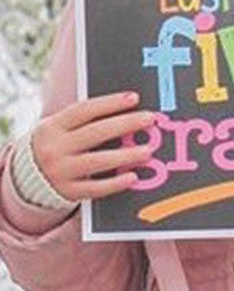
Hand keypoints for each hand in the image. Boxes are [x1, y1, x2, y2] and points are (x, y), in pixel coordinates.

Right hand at [32, 91, 153, 200]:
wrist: (26, 178)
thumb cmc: (55, 145)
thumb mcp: (59, 128)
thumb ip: (85, 120)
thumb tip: (124, 111)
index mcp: (53, 126)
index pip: (85, 110)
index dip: (111, 103)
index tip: (134, 98)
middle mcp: (55, 148)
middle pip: (96, 132)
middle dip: (126, 124)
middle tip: (149, 119)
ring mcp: (60, 171)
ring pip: (98, 161)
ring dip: (126, 155)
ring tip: (147, 151)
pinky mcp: (68, 192)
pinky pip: (96, 188)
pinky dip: (115, 183)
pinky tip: (133, 176)